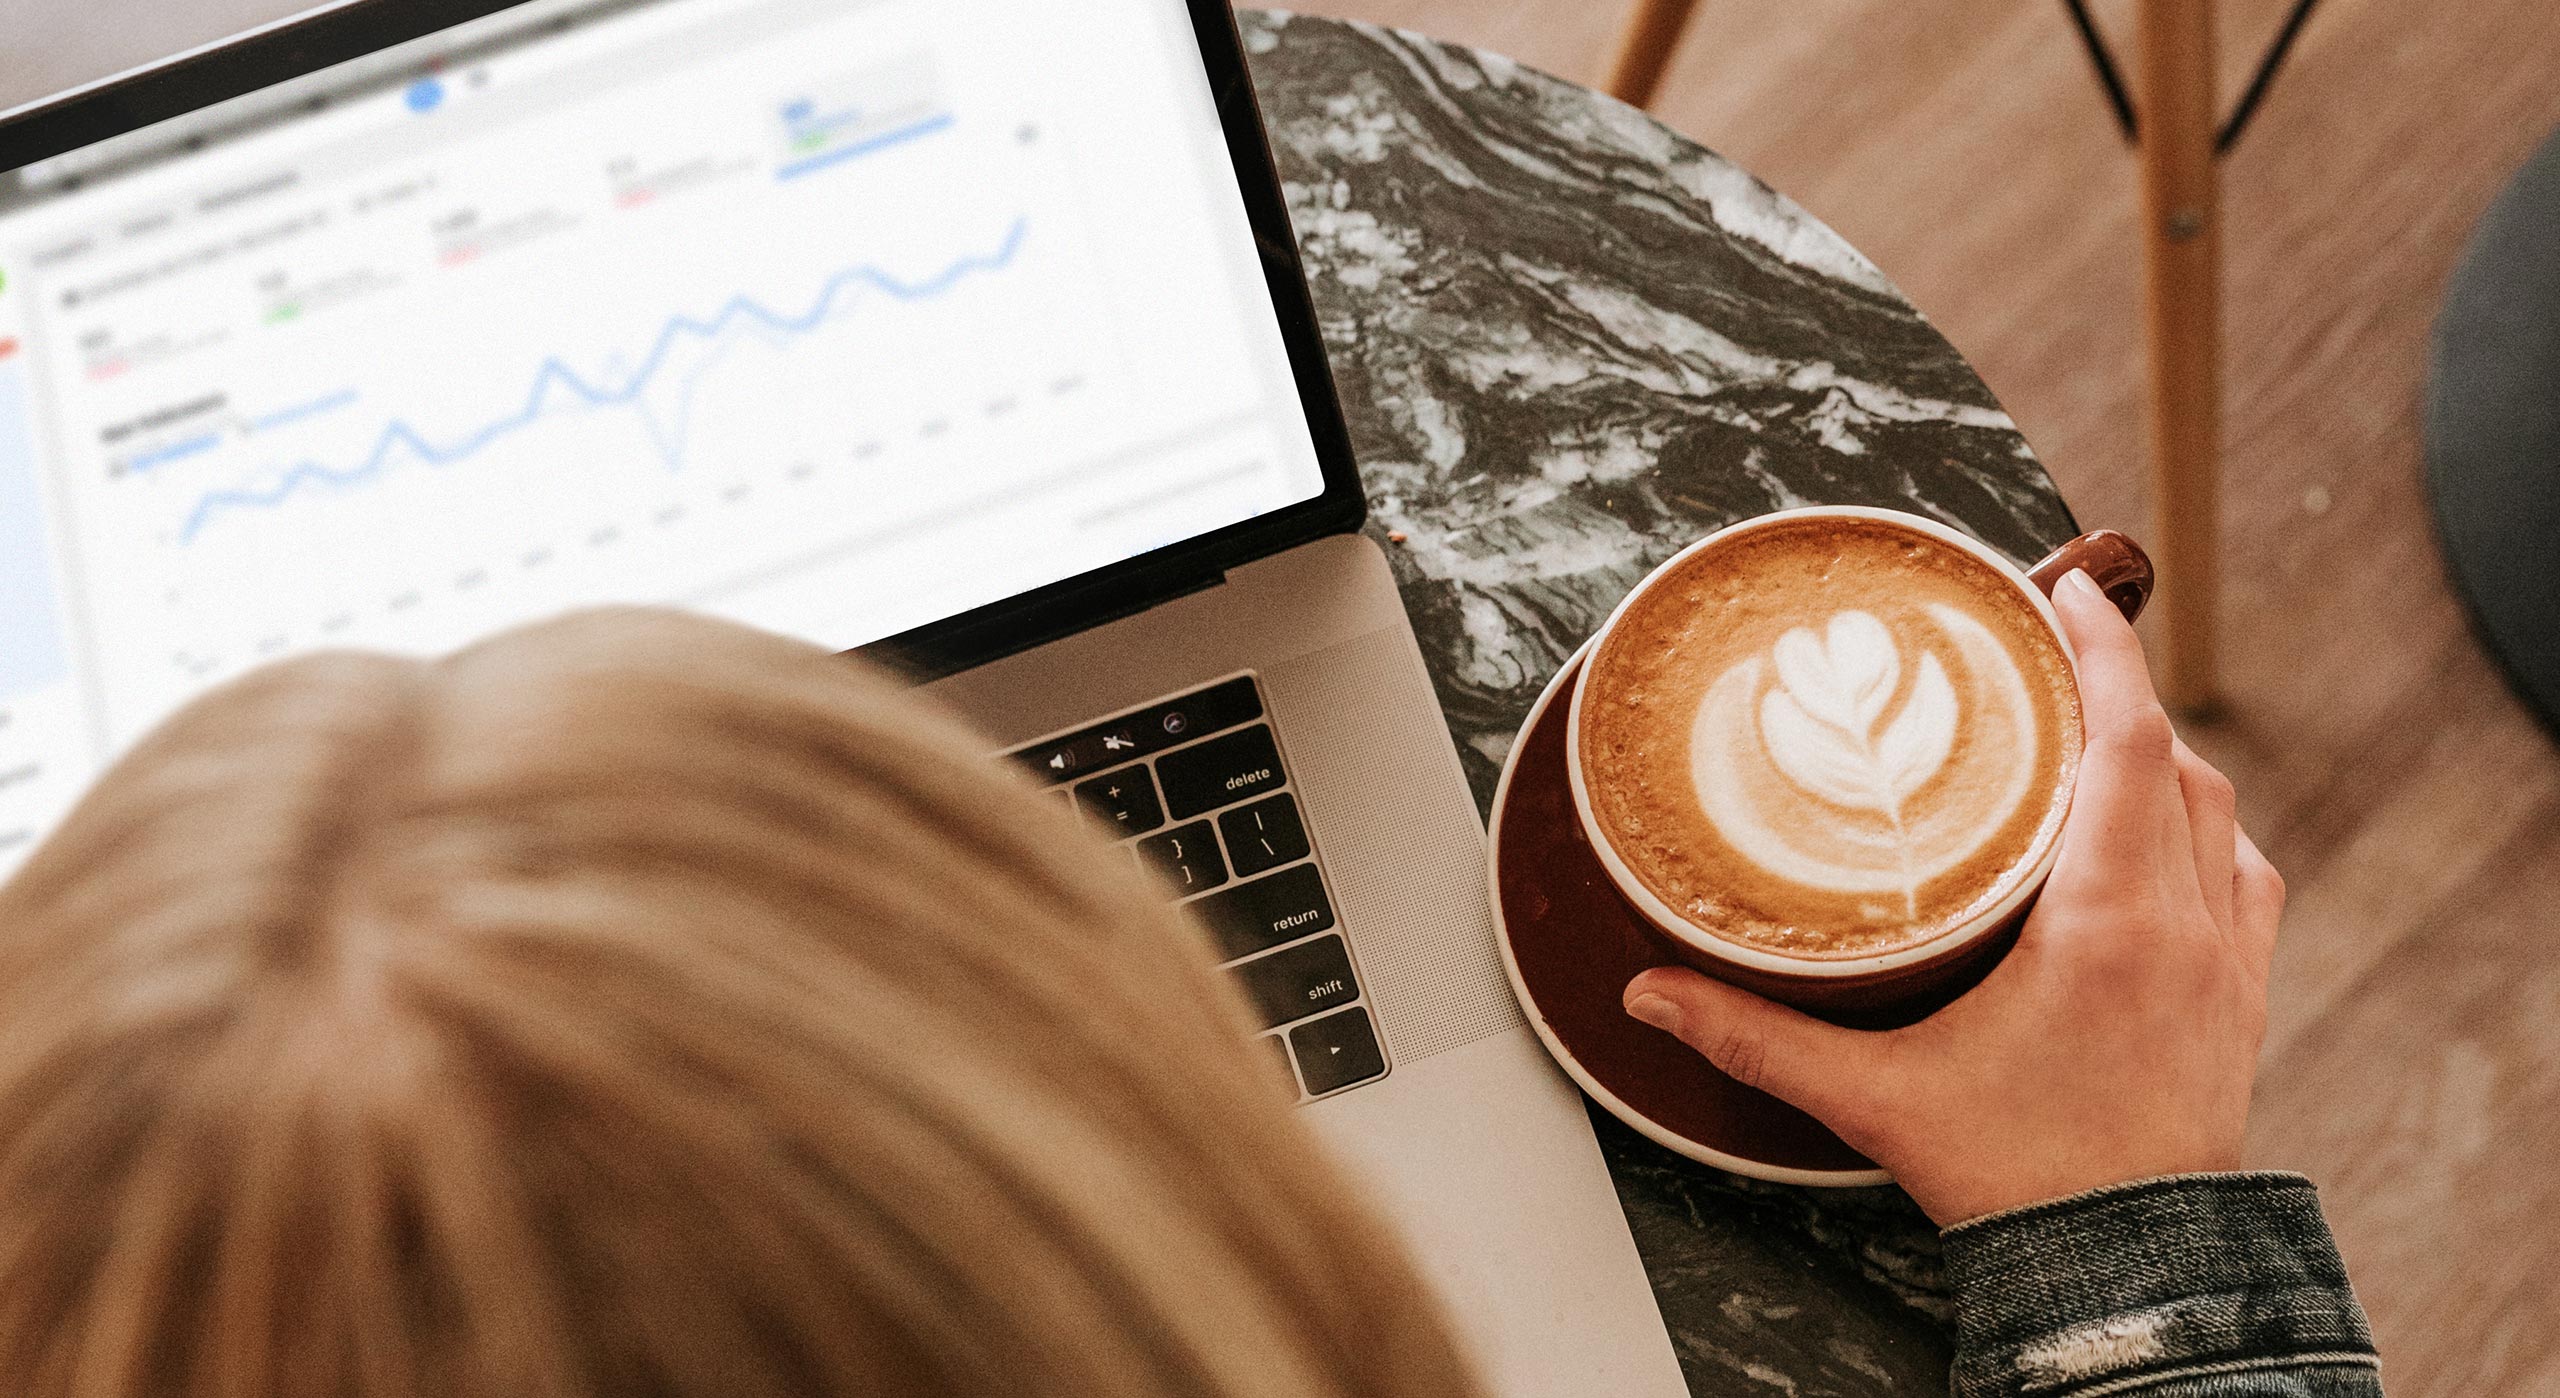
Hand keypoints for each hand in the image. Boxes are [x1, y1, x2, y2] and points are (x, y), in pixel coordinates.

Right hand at [1622, 569, 2282, 1225]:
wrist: (2129, 1270)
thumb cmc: (2016, 1180)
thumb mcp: (1873, 1098)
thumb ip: (1756, 1037)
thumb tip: (1650, 996)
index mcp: (2108, 922)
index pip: (2129, 743)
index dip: (2104, 653)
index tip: (2066, 593)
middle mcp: (2185, 925)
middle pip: (2175, 760)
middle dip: (2119, 689)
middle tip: (2054, 646)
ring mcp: (2227, 962)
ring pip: (2217, 813)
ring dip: (2162, 758)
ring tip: (2095, 729)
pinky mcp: (2243, 1001)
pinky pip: (2245, 877)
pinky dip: (2204, 830)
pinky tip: (2163, 833)